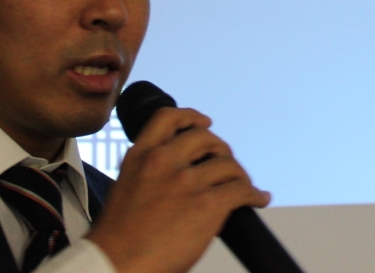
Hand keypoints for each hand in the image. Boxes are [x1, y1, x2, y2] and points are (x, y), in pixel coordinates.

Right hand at [85, 106, 270, 272]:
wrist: (116, 266)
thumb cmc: (118, 240)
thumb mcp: (125, 188)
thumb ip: (149, 174)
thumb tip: (178, 176)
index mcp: (140, 155)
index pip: (169, 117)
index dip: (192, 117)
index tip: (204, 122)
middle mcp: (164, 161)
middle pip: (206, 138)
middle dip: (220, 150)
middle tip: (225, 164)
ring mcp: (187, 181)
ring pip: (228, 165)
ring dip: (239, 175)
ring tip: (242, 186)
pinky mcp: (207, 204)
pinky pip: (241, 190)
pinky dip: (254, 194)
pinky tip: (257, 199)